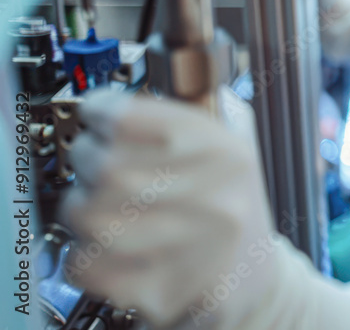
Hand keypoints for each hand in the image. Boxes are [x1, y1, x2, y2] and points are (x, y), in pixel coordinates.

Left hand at [59, 87, 278, 328]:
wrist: (251, 279)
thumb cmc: (234, 206)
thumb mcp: (238, 143)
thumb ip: (198, 105)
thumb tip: (149, 74)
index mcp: (229, 153)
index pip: (133, 115)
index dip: (103, 110)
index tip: (99, 115)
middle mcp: (213, 198)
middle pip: (102, 164)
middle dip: (89, 161)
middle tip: (101, 164)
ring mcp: (186, 249)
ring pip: (85, 213)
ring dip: (83, 207)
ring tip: (106, 206)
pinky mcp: (157, 291)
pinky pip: (83, 261)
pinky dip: (84, 252)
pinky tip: (110, 245)